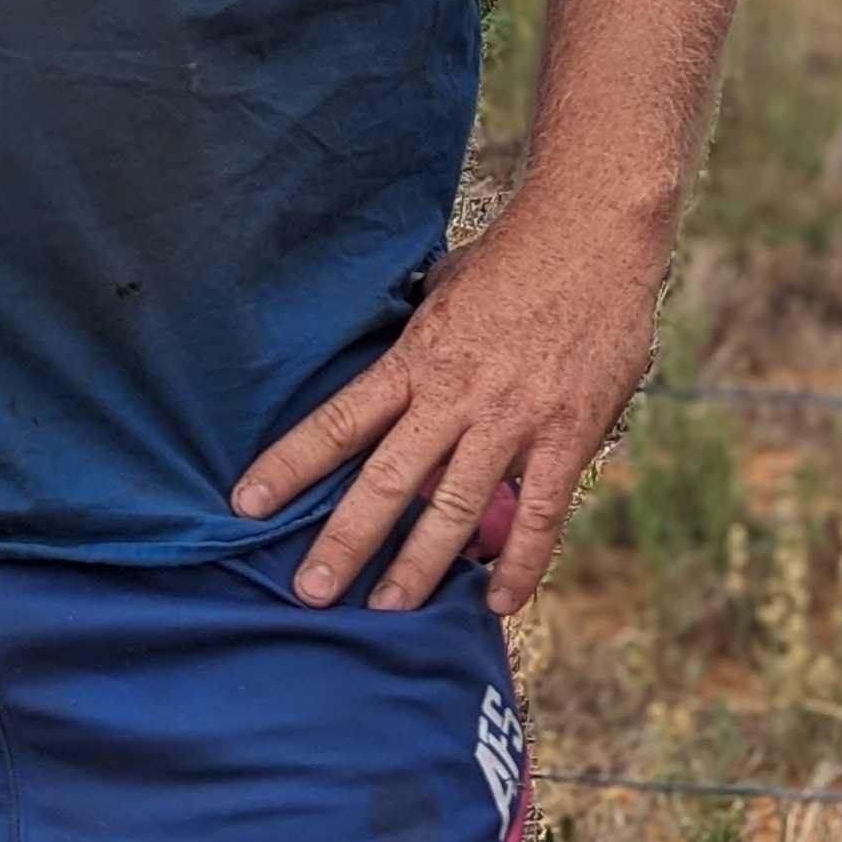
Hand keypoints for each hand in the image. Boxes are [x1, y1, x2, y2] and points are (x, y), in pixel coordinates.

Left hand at [231, 196, 671, 615]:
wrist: (596, 231)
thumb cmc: (517, 252)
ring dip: (420, 566)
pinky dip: (520, 562)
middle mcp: (456, 396)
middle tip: (311, 593)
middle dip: (345, 542)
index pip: (339, 421)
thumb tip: (394, 335)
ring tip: (388, 611)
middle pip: (387, 482)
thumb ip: (420, 328)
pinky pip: (540, 514)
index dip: (289, 465)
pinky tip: (499, 602)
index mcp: (418, 358)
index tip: (245, 505)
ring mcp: (513, 419)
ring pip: (456, 510)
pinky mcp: (567, 434)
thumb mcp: (446, 283)